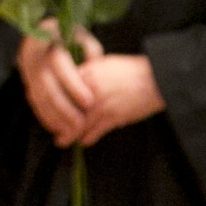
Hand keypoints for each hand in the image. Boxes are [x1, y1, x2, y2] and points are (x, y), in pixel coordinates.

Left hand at [17, 37, 158, 146]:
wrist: (157, 79)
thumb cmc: (133, 70)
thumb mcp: (106, 64)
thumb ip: (89, 73)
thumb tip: (76, 81)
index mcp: (87, 72)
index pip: (61, 89)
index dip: (53, 101)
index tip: (48, 107)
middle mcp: (89, 89)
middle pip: (65, 109)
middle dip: (57, 121)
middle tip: (52, 128)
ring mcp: (100, 105)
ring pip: (77, 123)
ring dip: (69, 134)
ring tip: (62, 140)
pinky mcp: (112, 118)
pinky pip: (93, 132)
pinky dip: (86, 138)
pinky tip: (83, 141)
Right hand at [18, 33, 95, 144]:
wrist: (44, 31)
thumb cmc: (69, 34)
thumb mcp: (82, 36)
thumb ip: (91, 52)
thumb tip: (95, 74)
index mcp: (45, 37)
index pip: (59, 64)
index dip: (73, 85)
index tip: (90, 101)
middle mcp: (32, 54)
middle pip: (47, 86)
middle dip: (64, 108)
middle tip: (80, 124)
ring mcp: (26, 69)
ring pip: (38, 97)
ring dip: (54, 117)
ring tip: (70, 131)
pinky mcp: (26, 81)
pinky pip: (34, 102)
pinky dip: (46, 117)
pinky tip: (58, 127)